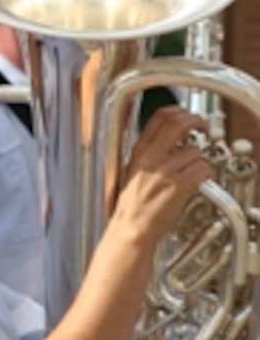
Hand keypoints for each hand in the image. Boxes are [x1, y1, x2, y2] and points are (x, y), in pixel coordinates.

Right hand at [117, 106, 212, 242]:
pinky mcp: (178, 187)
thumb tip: (172, 135)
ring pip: (195, 150)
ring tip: (195, 170)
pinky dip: (206, 174)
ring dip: (201, 159)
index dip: (181, 111)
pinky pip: (203, 169)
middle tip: (204, 129)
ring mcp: (165, 171)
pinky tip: (199, 181)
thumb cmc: (134, 204)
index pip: (161, 116)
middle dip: (197, 122)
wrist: (131, 228)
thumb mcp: (135, 169)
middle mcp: (151, 157)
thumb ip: (151, 150)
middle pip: (179, 123)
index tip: (189, 117)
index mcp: (140, 150)